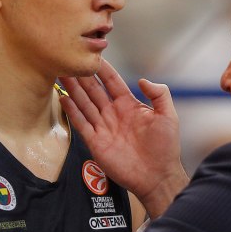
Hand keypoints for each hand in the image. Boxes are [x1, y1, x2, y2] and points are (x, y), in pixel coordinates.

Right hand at [59, 59, 188, 217]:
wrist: (158, 176)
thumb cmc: (165, 147)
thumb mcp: (168, 116)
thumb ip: (159, 94)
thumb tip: (142, 80)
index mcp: (129, 105)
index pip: (112, 82)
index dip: (103, 69)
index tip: (93, 55)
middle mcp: (113, 114)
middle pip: (94, 91)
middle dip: (82, 76)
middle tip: (70, 60)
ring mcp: (103, 127)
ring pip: (84, 104)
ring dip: (73, 89)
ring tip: (62, 74)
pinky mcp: (96, 142)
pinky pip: (81, 123)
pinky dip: (72, 111)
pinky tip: (64, 98)